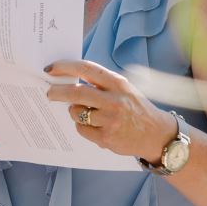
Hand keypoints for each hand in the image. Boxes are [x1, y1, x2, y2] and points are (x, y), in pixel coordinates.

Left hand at [42, 59, 176, 163]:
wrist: (157, 134)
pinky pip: (82, 129)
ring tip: (85, 113)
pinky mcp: (107, 138)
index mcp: (118, 84)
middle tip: (49, 92)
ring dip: (74, 112)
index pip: (86, 69)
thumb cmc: (136, 109)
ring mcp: (110, 120)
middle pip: (76, 93)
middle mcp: (114, 101)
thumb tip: (68, 79)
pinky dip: (83, 127)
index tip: (51, 68)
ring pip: (76, 113)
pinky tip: (95, 126)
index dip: (65, 67)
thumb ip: (101, 84)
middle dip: (57, 92)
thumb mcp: (123, 89)